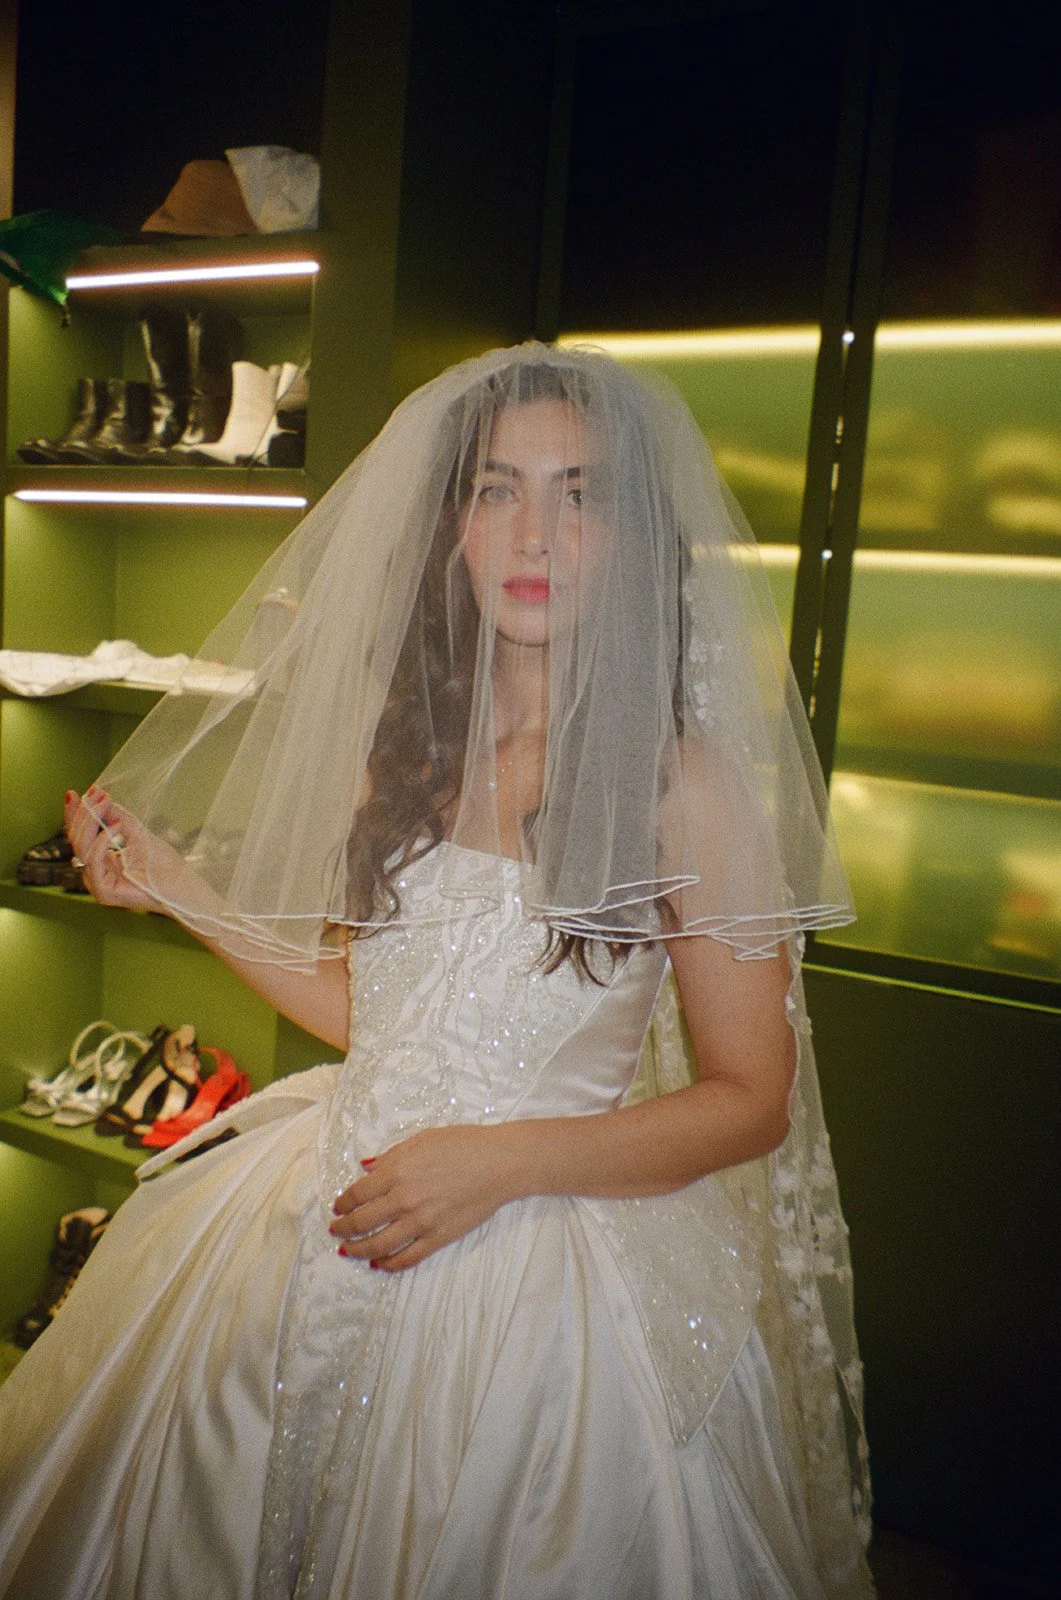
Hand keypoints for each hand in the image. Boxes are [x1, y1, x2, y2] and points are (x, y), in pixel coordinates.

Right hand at [63, 785, 174, 914]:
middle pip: (77, 840)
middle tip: (96, 793)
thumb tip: (99, 796)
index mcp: (100, 862)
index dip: (79, 813)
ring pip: (82, 848)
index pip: (80, 836)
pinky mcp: (104, 892)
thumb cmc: (164, 864)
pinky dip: (102, 840)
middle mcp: (94, 874)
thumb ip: (117, 817)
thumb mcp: (138, 833)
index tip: (82, 790)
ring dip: (92, 821)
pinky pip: (94, 861)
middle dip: (84, 813)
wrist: (182, 886)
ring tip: (105, 802)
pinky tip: (115, 825)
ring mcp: (97, 885)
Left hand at [330, 1124, 517, 1271]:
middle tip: (336, 1231)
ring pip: (379, 1245)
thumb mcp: (421, 1140)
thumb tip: (366, 1168)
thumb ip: (390, 1156)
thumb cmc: (462, 1144)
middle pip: (362, 1222)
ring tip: (348, 1251)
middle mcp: (403, 1200)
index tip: (338, 1208)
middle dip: (344, 1229)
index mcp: (396, 1172)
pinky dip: (390, 1264)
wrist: (498, 1163)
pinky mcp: (438, 1238)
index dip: (342, 1203)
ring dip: (359, 1250)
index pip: (357, 1194)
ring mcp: (420, 1222)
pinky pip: (407, 1258)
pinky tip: (380, 1264)